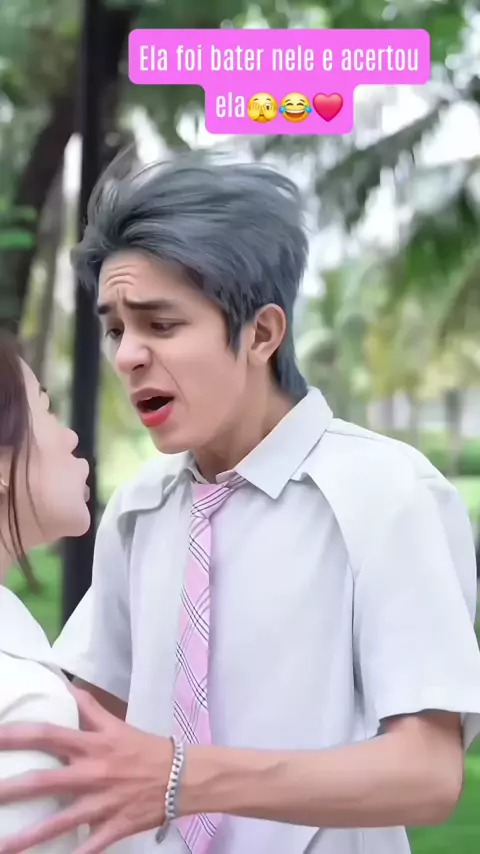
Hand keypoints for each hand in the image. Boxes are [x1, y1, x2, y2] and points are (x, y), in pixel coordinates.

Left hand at [0, 688, 173, 853]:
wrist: (182, 776)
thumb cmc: (144, 749)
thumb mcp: (116, 724)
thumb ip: (89, 707)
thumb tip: (66, 685)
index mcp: (92, 745)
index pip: (48, 735)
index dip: (17, 735)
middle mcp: (93, 773)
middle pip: (46, 781)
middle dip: (11, 789)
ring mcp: (102, 803)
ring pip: (60, 822)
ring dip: (29, 837)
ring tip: (1, 846)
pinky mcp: (114, 827)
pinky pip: (89, 847)